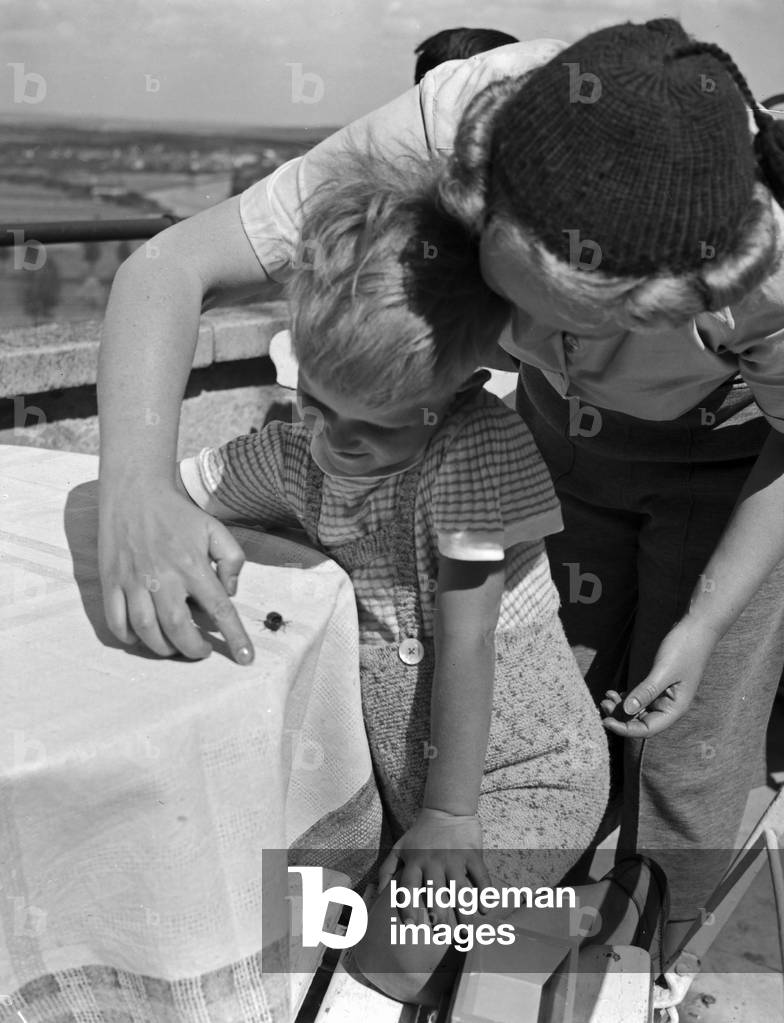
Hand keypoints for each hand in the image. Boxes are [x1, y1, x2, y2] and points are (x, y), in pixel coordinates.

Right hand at [99, 481, 253, 662]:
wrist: (135, 492)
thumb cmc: (179, 514)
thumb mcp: (216, 530)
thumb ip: (232, 560)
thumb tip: (230, 592)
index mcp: (193, 565)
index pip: (219, 609)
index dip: (234, 637)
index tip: (245, 658)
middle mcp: (163, 576)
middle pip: (178, 628)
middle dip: (192, 649)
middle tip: (201, 651)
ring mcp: (134, 580)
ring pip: (146, 629)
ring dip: (162, 648)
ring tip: (173, 648)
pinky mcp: (111, 581)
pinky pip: (116, 620)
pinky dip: (128, 637)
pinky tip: (141, 638)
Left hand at [377, 808, 491, 924]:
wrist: (446, 810)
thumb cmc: (420, 835)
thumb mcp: (399, 848)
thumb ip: (386, 870)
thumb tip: (378, 895)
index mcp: (414, 862)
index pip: (408, 887)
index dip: (408, 907)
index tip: (410, 926)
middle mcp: (433, 861)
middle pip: (436, 893)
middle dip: (438, 915)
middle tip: (441, 934)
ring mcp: (454, 858)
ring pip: (460, 889)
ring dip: (463, 912)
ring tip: (465, 932)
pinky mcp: (472, 853)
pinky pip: (480, 875)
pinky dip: (484, 892)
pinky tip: (485, 910)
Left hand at [601, 616, 719, 736]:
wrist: (696, 627)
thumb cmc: (684, 649)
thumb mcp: (663, 671)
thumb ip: (646, 692)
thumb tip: (626, 711)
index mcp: (675, 709)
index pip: (647, 728)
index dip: (626, 729)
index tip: (606, 721)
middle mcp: (670, 706)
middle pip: (641, 721)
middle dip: (621, 717)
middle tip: (603, 704)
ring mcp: (664, 696)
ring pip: (639, 710)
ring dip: (621, 707)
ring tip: (606, 697)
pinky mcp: (658, 685)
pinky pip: (640, 698)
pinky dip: (626, 698)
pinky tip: (614, 692)